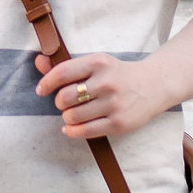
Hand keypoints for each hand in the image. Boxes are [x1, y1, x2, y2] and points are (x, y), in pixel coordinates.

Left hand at [35, 49, 160, 140]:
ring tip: (73, 114)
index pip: (63, 73)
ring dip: (67, 117)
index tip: (42, 90)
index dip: (46, 83)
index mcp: (99, 62)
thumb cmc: (118, 74)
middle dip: (60, 102)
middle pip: (65, 97)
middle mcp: (106, 82)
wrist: (154, 85)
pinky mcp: (118, 123)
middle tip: (66, 103)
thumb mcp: (96, 64)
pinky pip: (85, 131)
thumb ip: (66, 65)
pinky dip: (72, 131)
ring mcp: (113, 104)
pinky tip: (71, 128)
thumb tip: (39, 61)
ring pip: (72, 116)